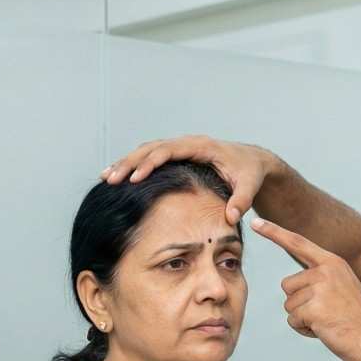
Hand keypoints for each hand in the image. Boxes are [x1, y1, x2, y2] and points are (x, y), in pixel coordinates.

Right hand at [100, 136, 281, 224]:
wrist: (253, 162)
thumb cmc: (250, 173)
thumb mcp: (249, 186)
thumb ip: (241, 201)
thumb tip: (231, 217)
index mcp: (201, 147)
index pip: (168, 151)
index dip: (149, 163)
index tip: (133, 178)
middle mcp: (188, 144)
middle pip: (151, 148)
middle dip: (129, 162)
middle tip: (110, 178)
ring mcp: (181, 149)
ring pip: (147, 151)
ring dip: (127, 162)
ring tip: (107, 177)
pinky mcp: (178, 157)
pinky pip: (152, 157)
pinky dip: (135, 166)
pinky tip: (121, 178)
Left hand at [252, 218, 360, 360]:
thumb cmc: (357, 319)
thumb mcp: (342, 287)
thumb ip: (321, 278)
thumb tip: (291, 284)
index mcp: (332, 262)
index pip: (298, 243)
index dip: (274, 233)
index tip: (256, 222)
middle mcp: (326, 271)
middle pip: (287, 285)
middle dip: (299, 303)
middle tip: (326, 312)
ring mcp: (320, 289)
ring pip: (289, 305)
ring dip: (303, 318)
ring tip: (328, 321)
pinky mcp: (314, 309)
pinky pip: (293, 320)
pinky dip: (304, 329)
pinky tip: (325, 330)